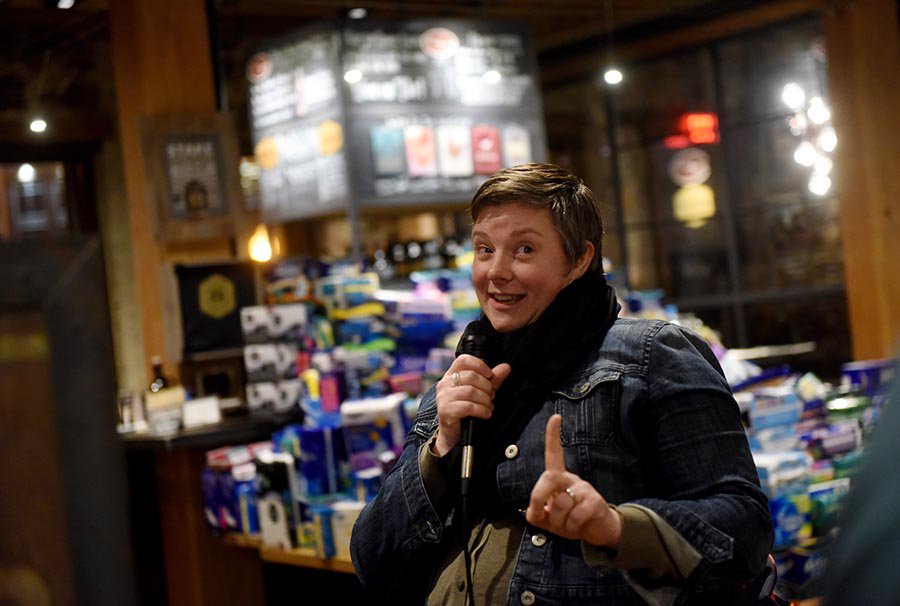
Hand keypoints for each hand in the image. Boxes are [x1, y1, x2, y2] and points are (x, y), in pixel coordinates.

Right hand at [432, 355, 510, 456]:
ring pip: (470, 391)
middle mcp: (445, 383)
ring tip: (489, 406)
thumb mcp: (481, 392)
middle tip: (491, 396)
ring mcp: (443, 397)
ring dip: (485, 400)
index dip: (479, 365)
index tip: (489, 375)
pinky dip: (481, 410)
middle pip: (470, 376)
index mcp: (451, 375)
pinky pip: (468, 406)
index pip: (463, 360)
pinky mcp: (445, 410)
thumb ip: (492, 379)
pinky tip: (485, 413)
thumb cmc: (466, 410)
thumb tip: (506, 367)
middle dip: (487, 387)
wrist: (454, 434)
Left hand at [525, 414, 622, 548]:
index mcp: (559, 480)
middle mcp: (572, 479)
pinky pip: (574, 517)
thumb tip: (535, 511)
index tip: (556, 417)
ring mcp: (585, 489)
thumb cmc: (570, 521)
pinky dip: (571, 528)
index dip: (553, 436)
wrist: (598, 532)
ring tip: (568, 525)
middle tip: (544, 515)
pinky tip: (579, 527)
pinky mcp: (595, 502)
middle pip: (548, 478)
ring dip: (559, 523)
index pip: (554, 454)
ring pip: (560, 503)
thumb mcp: (547, 519)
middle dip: (539, 498)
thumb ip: (536, 513)